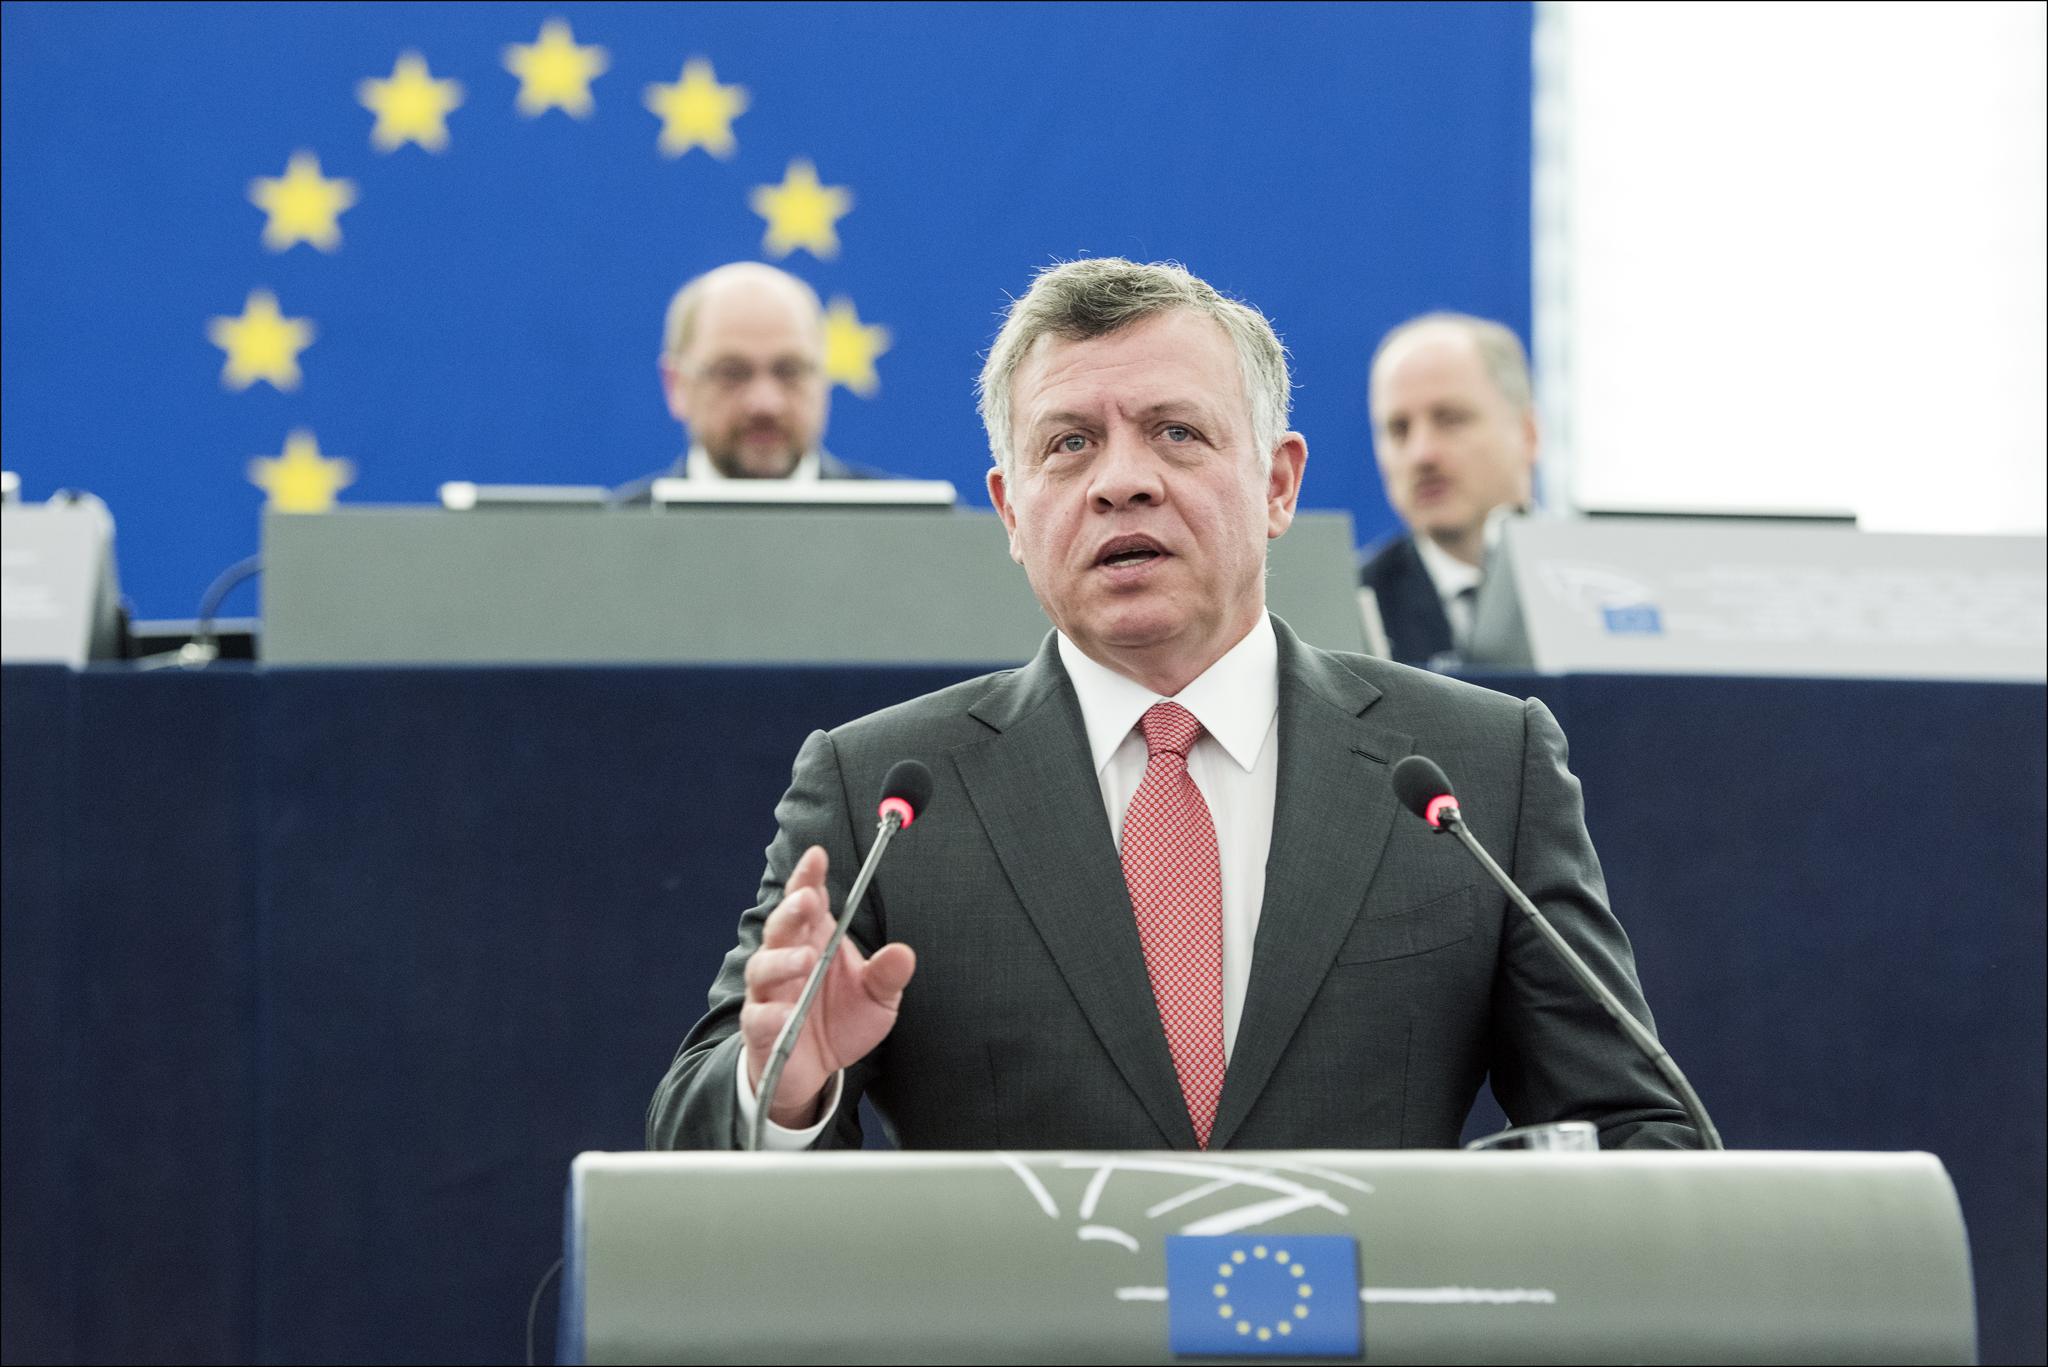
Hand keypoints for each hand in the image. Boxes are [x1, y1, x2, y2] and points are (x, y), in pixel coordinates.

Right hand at [741, 845, 916, 1128]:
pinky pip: (759, 1018)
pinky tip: (785, 1015)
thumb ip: (887, 976)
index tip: (818, 856)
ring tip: (804, 960)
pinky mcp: (761, 1029)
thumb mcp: (876, 998)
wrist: (814, 1070)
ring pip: (763, 967)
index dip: (808, 876)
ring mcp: (769, 992)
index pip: (806, 898)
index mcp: (814, 939)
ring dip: (781, 960)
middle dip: (792, 910)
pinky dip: (770, 1015)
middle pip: (781, 925)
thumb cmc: (841, 1020)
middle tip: (807, 900)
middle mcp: (786, 958)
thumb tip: (904, 953)